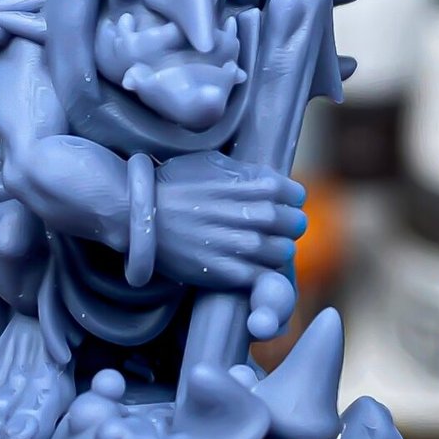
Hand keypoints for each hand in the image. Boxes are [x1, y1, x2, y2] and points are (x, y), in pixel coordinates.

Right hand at [154, 151, 305, 294]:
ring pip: (284, 252)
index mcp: (259, 184)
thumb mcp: (213, 162)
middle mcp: (260, 214)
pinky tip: (242, 264)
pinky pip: (264, 276)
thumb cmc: (174, 184)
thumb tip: (270, 181)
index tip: (271, 205)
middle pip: (296, 225)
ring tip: (252, 248)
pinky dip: (257, 272)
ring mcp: (246, 245)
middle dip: (283, 226)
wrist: (141, 214)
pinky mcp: (232, 273)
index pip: (297, 196)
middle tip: (262, 229)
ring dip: (272, 251)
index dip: (285, 201)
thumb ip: (248, 173)